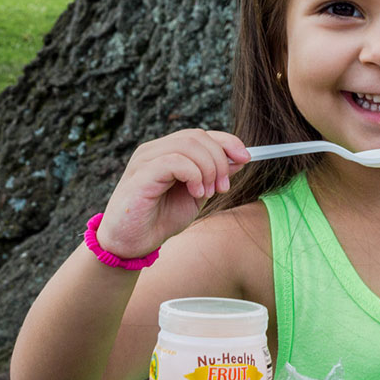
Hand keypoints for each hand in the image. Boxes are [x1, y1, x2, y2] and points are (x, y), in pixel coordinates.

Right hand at [97, 130, 250, 259]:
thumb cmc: (160, 219)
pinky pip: (175, 161)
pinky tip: (197, 194)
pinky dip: (193, 175)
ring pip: (188, 145)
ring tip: (209, 193)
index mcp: (167, 151)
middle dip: (220, 160)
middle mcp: (154, 150)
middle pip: (198, 136)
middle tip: (224, 186)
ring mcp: (145, 160)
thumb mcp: (197, 194)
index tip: (247, 158)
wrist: (132, 245)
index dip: (228, 142)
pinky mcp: (140, 174)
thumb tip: (240, 158)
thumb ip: (214, 175)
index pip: (201, 134)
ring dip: (208, 168)